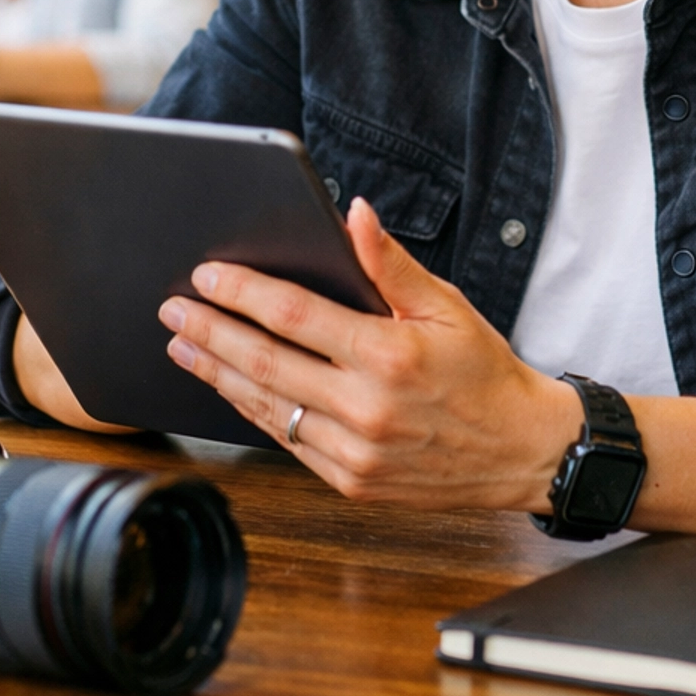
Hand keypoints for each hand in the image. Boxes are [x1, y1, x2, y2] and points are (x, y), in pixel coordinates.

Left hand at [157, 197, 580, 508]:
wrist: (521, 452)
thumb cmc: (485, 373)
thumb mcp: (448, 307)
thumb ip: (391, 264)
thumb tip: (354, 214)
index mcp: (389, 356)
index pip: (294, 315)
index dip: (243, 293)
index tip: (207, 276)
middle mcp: (367, 407)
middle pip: (265, 362)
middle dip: (211, 331)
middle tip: (173, 310)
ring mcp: (355, 451)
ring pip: (267, 407)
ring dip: (218, 374)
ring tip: (185, 346)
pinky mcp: (351, 481)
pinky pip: (288, 442)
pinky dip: (253, 411)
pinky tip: (231, 388)